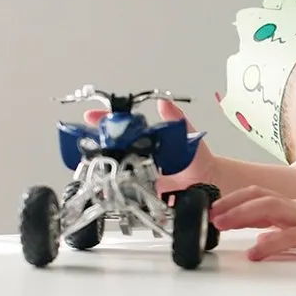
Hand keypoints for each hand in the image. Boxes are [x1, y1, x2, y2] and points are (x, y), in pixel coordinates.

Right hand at [84, 99, 218, 195]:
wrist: (208, 184)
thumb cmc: (197, 159)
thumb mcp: (187, 136)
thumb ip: (177, 121)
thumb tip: (165, 102)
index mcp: (146, 139)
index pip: (121, 127)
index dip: (104, 121)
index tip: (89, 116)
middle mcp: (137, 155)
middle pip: (110, 148)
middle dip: (96, 145)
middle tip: (87, 144)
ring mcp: (137, 174)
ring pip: (113, 169)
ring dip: (101, 169)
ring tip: (94, 167)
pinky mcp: (140, 193)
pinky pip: (123, 191)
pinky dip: (113, 191)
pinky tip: (107, 191)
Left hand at [209, 185, 295, 259]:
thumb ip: (285, 228)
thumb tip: (262, 233)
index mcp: (294, 206)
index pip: (258, 194)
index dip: (233, 199)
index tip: (213, 208)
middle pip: (257, 196)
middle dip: (230, 204)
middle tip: (208, 215)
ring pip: (268, 208)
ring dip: (241, 215)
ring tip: (221, 225)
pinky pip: (288, 237)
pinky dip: (268, 243)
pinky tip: (254, 252)